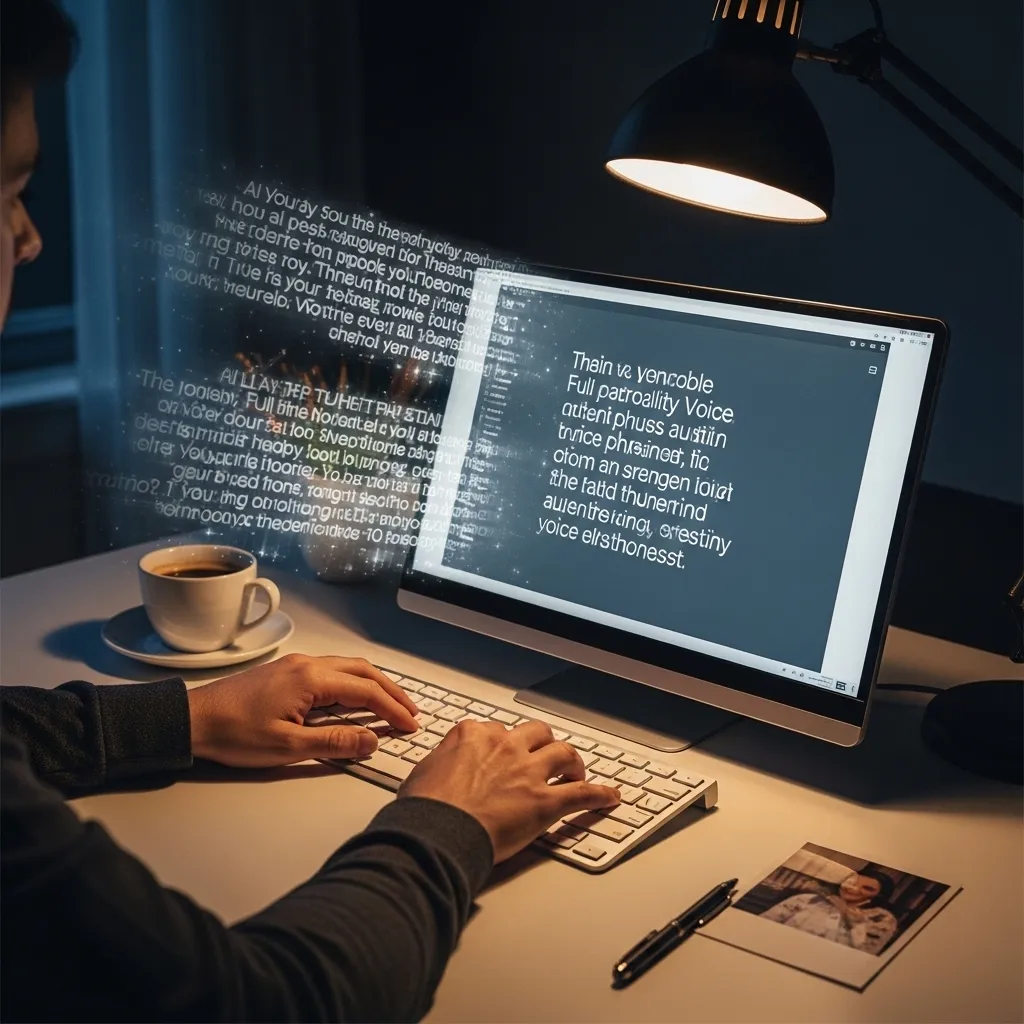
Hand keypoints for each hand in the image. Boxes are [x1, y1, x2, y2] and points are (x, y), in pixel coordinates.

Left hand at [186, 654, 419, 767]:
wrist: (193, 720)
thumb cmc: (235, 734)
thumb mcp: (288, 746)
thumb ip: (335, 742)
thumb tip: (373, 739)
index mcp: (311, 678)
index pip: (366, 691)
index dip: (393, 709)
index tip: (410, 726)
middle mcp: (308, 664)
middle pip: (363, 671)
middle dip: (391, 691)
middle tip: (410, 713)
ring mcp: (297, 665)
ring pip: (349, 668)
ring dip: (374, 685)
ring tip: (391, 705)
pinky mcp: (287, 672)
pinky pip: (332, 671)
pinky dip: (354, 684)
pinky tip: (356, 700)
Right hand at [398, 719, 620, 861]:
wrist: (436, 833)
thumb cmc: (425, 809)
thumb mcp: (423, 771)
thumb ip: (442, 761)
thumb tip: (443, 765)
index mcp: (474, 736)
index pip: (496, 730)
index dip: (503, 743)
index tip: (504, 753)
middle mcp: (505, 747)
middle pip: (536, 733)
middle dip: (544, 742)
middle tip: (546, 755)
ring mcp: (528, 772)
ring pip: (563, 754)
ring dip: (573, 762)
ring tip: (577, 770)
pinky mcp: (545, 802)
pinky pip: (582, 794)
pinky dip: (600, 795)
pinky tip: (610, 797)